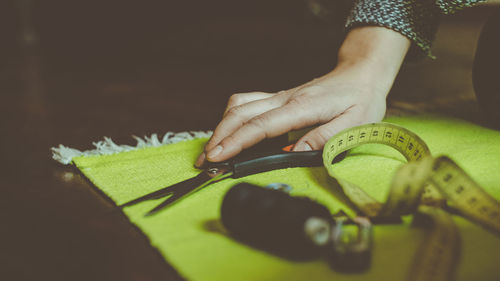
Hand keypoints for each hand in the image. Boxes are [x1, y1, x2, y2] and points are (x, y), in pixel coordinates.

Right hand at [196, 26, 409, 166]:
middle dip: (218, 137)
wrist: (360, 74)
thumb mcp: (354, 125)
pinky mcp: (278, 98)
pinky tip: (229, 129)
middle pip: (241, 114)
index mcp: (302, 108)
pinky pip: (247, 102)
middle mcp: (285, 99)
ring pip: (239, 106)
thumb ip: (324, 138)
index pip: (261, 126)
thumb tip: (294, 151)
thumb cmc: (360, 100)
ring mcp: (279, 96)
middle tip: (204, 160)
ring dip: (221, 126)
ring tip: (211, 149)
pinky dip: (232, 116)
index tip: (217, 156)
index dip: (236, 142)